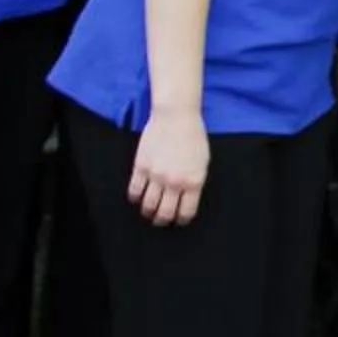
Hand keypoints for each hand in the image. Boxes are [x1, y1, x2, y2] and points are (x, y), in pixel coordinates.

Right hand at [130, 111, 209, 226]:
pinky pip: (134, 191)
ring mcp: (156, 175)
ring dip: (148, 213)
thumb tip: (186, 199)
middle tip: (161, 219)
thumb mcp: (203, 161)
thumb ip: (194, 181)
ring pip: (148, 206)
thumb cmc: (193, 136)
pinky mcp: (140, 167)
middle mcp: (174, 182)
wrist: (176, 116)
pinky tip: (138, 198)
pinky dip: (135, 199)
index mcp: (194, 181)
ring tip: (149, 212)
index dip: (181, 219)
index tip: (179, 220)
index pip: (186, 212)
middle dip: (163, 220)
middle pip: (165, 213)